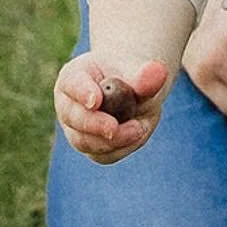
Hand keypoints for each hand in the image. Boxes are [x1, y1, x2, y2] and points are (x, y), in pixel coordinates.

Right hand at [55, 53, 170, 163]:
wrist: (136, 89)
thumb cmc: (133, 74)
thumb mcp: (140, 71)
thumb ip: (145, 75)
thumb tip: (158, 72)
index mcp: (75, 76)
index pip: (72, 83)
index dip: (82, 92)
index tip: (96, 100)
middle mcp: (69, 105)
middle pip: (74, 118)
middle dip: (95, 124)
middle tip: (115, 128)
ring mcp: (76, 129)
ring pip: (85, 142)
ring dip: (113, 140)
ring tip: (139, 129)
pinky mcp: (92, 148)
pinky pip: (103, 155)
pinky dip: (122, 148)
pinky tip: (138, 134)